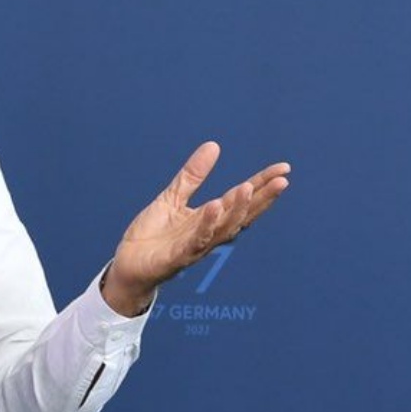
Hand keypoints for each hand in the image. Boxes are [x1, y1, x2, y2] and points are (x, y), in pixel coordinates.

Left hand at [102, 142, 291, 316]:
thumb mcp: (172, 198)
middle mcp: (209, 233)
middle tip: (283, 180)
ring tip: (249, 188)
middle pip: (242, 214)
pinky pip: (196, 240)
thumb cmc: (152, 236)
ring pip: (224, 229)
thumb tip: (214, 145)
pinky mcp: (178, 257)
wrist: (127, 266)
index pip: (241, 198)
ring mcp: (196, 246)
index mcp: (210, 218)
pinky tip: (214, 206)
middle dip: (262, 198)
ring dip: (238, 210)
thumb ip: (193, 175)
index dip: (262, 184)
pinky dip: (207, 224)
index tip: (283, 169)